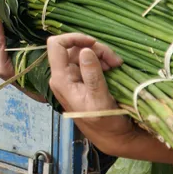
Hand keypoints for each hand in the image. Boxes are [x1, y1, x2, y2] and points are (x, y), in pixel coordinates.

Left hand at [46, 34, 131, 149]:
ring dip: (102, 54)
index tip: (93, 43)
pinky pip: (90, 60)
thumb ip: (92, 75)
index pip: (56, 45)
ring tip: (116, 65)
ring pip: (83, 52)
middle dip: (95, 49)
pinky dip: (102, 60)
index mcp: (61, 80)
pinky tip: (113, 68)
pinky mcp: (81, 78)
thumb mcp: (100, 99)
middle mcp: (63, 76)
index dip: (73, 38)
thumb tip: (85, 51)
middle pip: (73, 47)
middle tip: (115, 60)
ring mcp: (72, 76)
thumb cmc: (105, 121)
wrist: (111, 135)